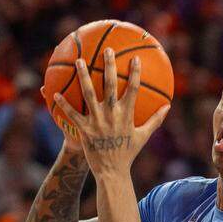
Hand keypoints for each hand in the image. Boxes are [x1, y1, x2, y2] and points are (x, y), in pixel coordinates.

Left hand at [52, 49, 168, 178]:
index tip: (135, 59)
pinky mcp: (85, 130)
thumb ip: (155, 120)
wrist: (112, 172)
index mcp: (127, 115)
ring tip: (80, 61)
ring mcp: (97, 122)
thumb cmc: (128, 153)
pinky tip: (55, 93)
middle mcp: (112, 115)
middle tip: (107, 50)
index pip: (133, 90)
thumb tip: (168, 107)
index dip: (135, 73)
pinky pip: (72, 114)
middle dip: (109, 66)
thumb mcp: (143, 136)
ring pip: (89, 94)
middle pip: (110, 86)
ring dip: (84, 77)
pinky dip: (63, 104)